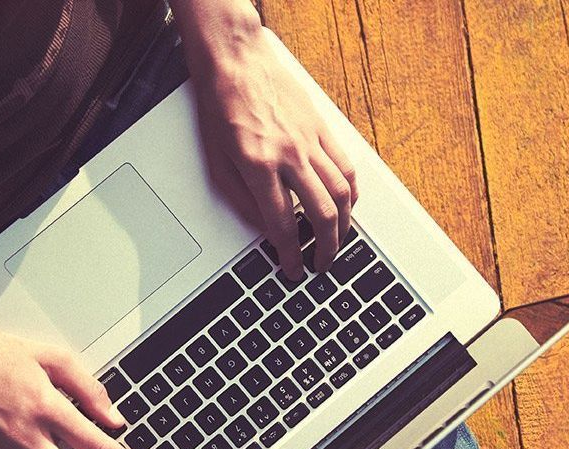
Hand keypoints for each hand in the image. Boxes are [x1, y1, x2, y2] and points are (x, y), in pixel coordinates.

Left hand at [183, 9, 357, 278]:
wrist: (234, 60)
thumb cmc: (220, 106)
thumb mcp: (217, 163)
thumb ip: (242, 201)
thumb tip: (264, 229)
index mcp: (259, 166)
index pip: (282, 224)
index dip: (290, 254)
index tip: (293, 268)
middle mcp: (289, 155)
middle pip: (322, 214)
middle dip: (325, 247)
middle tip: (321, 263)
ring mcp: (309, 140)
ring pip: (342, 192)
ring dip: (344, 225)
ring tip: (336, 241)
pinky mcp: (321, 127)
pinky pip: (346, 166)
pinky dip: (352, 192)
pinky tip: (348, 205)